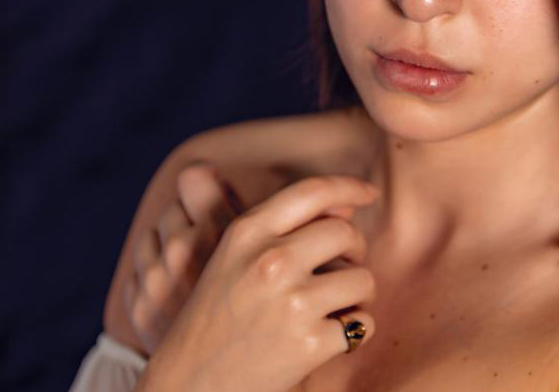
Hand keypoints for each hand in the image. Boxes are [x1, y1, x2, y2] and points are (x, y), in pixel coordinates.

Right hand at [136, 175, 379, 391]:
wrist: (189, 383)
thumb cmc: (217, 317)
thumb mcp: (234, 258)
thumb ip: (284, 226)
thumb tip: (347, 205)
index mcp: (247, 233)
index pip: (312, 192)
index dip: (348, 187)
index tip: (368, 193)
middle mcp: (270, 261)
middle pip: (346, 233)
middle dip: (355, 249)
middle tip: (342, 268)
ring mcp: (291, 303)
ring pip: (363, 279)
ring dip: (358, 295)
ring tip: (332, 308)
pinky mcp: (309, 344)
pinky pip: (363, 324)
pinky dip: (355, 332)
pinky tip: (329, 337)